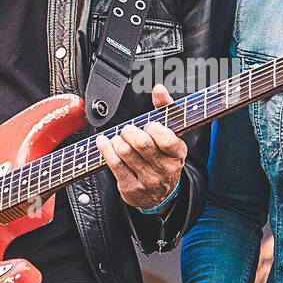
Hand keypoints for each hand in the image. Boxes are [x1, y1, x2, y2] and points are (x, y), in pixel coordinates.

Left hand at [95, 83, 186, 209]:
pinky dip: (106, 149)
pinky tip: (104, 142)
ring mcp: (148, 180)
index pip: (166, 139)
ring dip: (117, 140)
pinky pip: (114, 164)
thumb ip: (166, 109)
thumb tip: (159, 88)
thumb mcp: (170, 134)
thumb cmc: (163, 156)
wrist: (159, 194)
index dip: (153, 128)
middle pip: (142, 143)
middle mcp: (165, 169)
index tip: (148, 125)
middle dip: (130, 131)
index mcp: (177, 153)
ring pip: (126, 152)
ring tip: (119, 138)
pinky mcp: (131, 187)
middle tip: (128, 130)